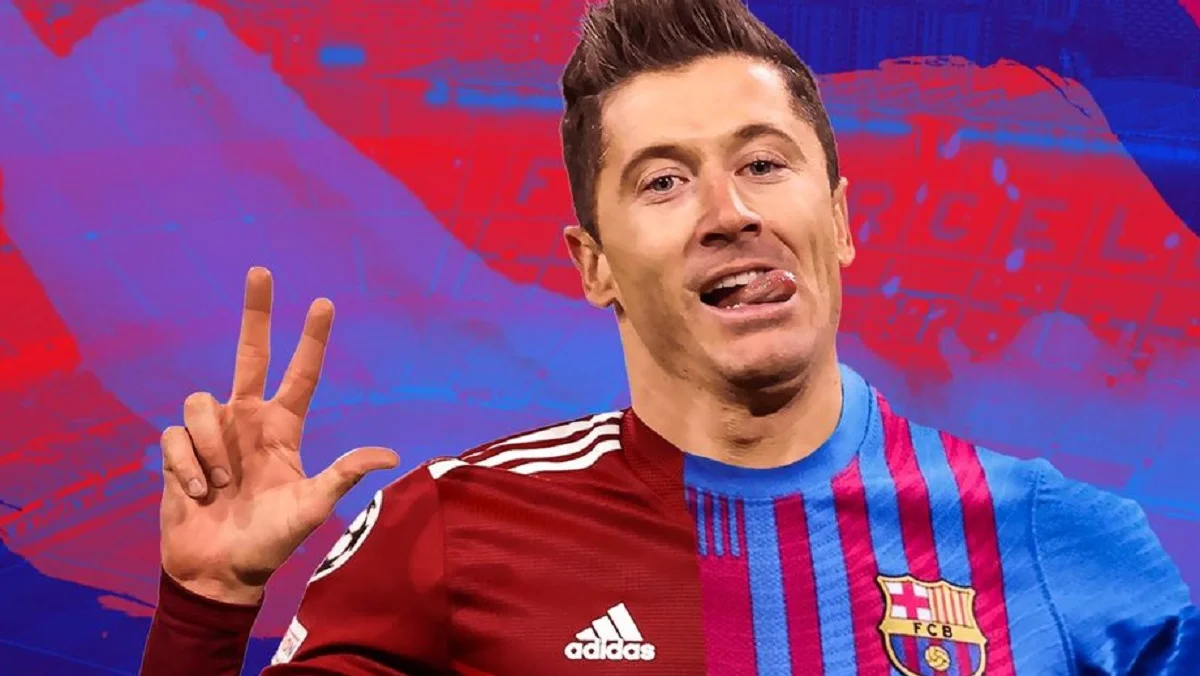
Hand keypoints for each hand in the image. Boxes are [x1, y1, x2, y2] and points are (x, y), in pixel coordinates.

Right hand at [158, 267, 397, 604]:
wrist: (219, 571)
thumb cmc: (269, 541)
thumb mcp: (311, 506)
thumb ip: (344, 476)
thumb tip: (390, 455)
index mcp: (283, 428)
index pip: (301, 375)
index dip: (312, 340)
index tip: (324, 302)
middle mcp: (248, 420)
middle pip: (250, 354)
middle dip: (255, 313)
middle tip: (262, 271)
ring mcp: (212, 433)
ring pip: (202, 402)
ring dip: (211, 445)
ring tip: (219, 484)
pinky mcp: (178, 450)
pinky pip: (176, 436)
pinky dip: (188, 466)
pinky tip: (197, 493)